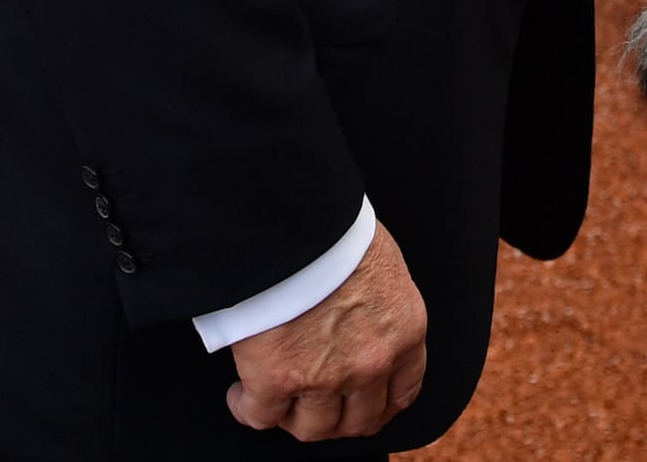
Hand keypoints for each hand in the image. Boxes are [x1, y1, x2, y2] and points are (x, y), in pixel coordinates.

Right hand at [226, 222, 427, 441]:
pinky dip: (248, 408)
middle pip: (358, 421)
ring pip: (312, 428)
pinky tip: (242, 395)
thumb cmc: (333, 227)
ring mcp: (325, 377)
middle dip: (337, 418)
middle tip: (316, 405)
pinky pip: (260, 416)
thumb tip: (354, 317)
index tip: (363, 404)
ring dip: (293, 418)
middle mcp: (371, 363)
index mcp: (404, 331)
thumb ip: (376, 305)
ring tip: (276, 401)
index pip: (403, 392)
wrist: (292, 219)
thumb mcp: (378, 264)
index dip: (378, 405)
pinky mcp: (275, 379)